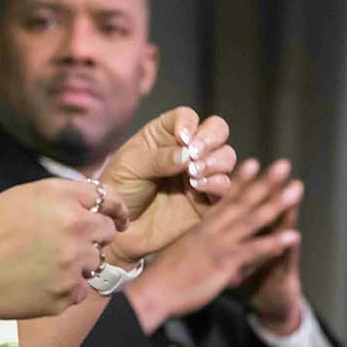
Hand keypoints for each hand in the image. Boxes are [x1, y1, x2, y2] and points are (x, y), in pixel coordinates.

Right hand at [0, 178, 128, 318]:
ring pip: (94, 264)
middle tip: (68, 243)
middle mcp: (75, 230)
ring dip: (79, 264)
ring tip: (43, 264)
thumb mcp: (25, 195)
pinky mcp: (66, 296)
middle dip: (94, 237)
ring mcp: (73, 265)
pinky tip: (37, 282)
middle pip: (107, 233)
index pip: (110, 199)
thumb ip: (64, 195)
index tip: (117, 218)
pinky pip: (79, 291)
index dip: (115, 209)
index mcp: (64, 200)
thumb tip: (94, 200)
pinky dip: (64, 289)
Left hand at [99, 107, 235, 259]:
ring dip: (216, 160)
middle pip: (216, 130)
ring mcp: (199, 174)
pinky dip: (217, 182)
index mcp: (164, 135)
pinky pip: (225, 186)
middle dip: (211, 138)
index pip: (187, 117)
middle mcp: (186, 151)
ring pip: (226, 156)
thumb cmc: (120, 191)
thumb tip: (187, 154)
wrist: (119, 229)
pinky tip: (198, 187)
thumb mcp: (130, 167)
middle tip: (196, 153)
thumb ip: (159, 158)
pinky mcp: (206, 199)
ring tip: (193, 173)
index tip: (182, 138)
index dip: (189, 123)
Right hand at [125, 159, 303, 332]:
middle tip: (284, 165)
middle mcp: (212, 230)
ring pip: (252, 220)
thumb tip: (203, 241)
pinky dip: (274, 243)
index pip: (225, 199)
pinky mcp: (224, 262)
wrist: (153, 291)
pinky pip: (253, 250)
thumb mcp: (183, 251)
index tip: (255, 163)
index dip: (242, 180)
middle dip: (266, 183)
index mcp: (203, 227)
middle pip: (243, 201)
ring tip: (297, 189)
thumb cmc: (165, 276)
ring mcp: (219, 244)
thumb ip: (198, 243)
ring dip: (276, 204)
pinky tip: (293, 236)